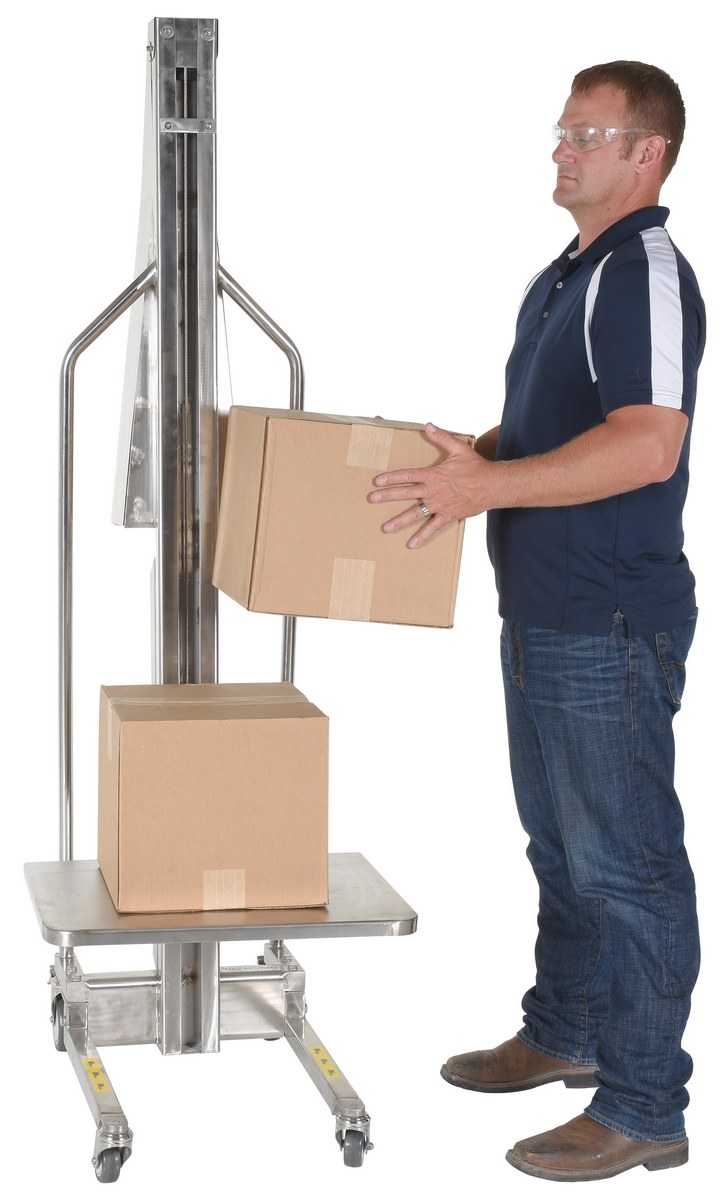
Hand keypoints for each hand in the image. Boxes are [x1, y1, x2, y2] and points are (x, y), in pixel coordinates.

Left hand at [368, 422, 491, 546]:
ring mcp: (439, 505)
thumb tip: (428, 425)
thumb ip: (441, 437)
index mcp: (433, 475)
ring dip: (399, 521)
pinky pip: (433, 528)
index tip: (377, 481)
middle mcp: (433, 491)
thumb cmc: (476, 467)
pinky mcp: (448, 515)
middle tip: (372, 500)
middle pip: (405, 493)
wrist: (491, 485)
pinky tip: (412, 544)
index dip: (391, 478)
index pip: (407, 475)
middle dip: (387, 496)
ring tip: (386, 528)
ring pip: (415, 513)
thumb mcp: (458, 448)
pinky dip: (422, 536)